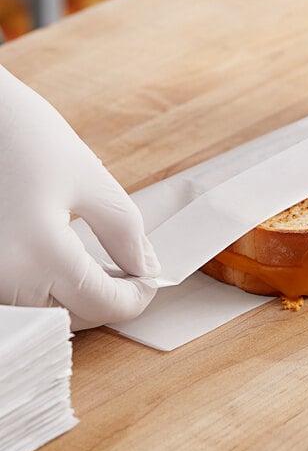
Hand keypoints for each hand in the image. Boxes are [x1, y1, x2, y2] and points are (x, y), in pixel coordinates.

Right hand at [0, 66, 159, 329]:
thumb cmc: (17, 131)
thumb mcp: (87, 176)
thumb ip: (124, 230)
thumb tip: (143, 267)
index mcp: (35, 255)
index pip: (102, 305)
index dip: (136, 298)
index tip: (150, 281)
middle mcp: (0, 277)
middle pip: (70, 319)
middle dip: (107, 302)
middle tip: (131, 273)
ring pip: (40, 314)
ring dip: (75, 300)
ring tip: (102, 268)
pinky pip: (15, 296)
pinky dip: (45, 291)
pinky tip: (62, 265)